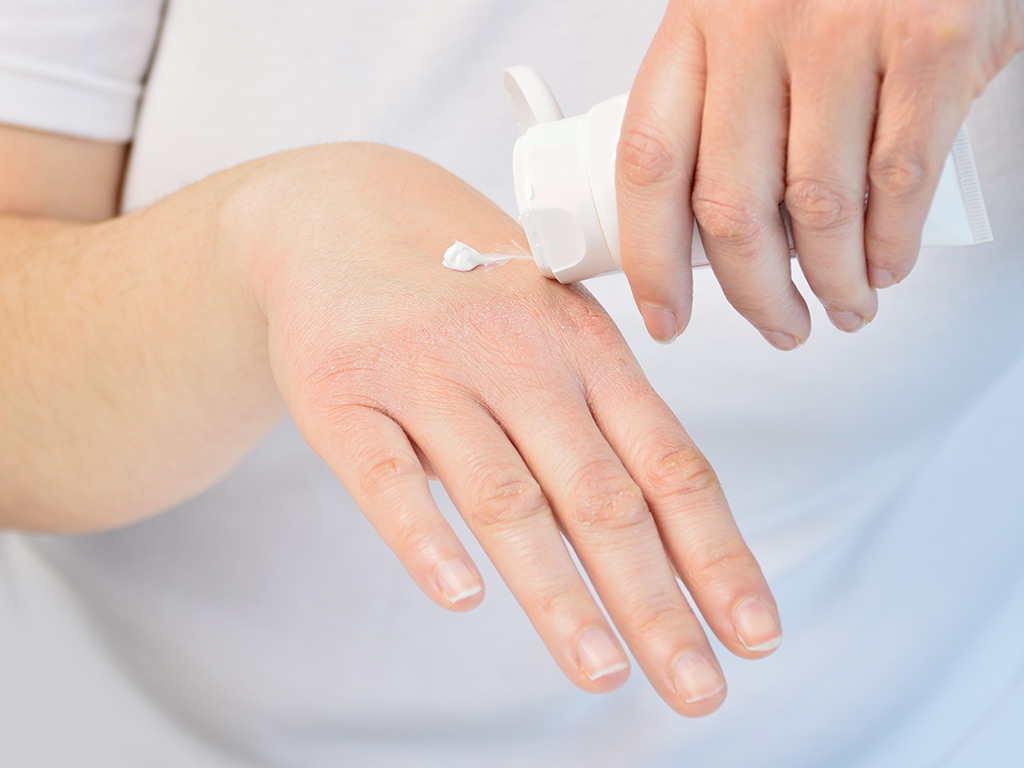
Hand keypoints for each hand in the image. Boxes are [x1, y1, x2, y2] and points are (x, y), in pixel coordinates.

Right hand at [232, 143, 780, 714]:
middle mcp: (518, 358)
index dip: (717, 554)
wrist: (341, 214)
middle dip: (656, 602)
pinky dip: (425, 539)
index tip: (754, 634)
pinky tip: (462, 596)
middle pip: (601, 496)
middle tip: (698, 689)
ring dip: (558, 594)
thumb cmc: (463, 291)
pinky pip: (388, 475)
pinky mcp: (343, 394)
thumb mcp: (550, 331)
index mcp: (586, 348)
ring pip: (505, 497)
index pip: (669, 464)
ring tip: (604, 671)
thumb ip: (598, 425)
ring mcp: (427, 374)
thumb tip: (669, 545)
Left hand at [616, 0, 1023, 346]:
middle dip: (753, 294)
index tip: (666, 317)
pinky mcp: (932, 41)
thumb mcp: (747, 15)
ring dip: (831, 282)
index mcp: (697, 23)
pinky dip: (892, 245)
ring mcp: (845, 31)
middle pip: (731, 208)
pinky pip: (899, 180)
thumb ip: (724, 102)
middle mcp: (759, 25)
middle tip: (779, 325)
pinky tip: (887, 266)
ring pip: (818, 208)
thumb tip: (715, 227)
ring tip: (842, 305)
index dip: (650, 259)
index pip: (648, 164)